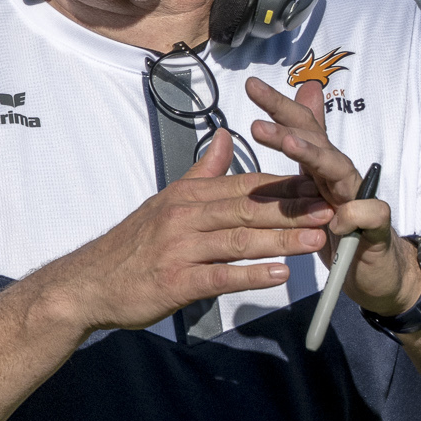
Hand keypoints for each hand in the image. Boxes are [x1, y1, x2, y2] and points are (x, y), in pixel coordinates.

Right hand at [36, 129, 336, 333]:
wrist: (88, 283)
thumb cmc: (131, 247)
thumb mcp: (165, 201)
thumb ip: (202, 172)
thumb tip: (226, 136)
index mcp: (186, 196)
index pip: (244, 186)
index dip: (284, 185)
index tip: (319, 185)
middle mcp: (184, 217)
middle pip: (248, 210)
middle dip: (293, 210)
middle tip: (332, 209)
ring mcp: (180, 249)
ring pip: (239, 241)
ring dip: (281, 240)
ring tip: (317, 240)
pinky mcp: (176, 282)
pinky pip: (220, 277)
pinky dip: (251, 276)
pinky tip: (279, 277)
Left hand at [245, 77, 420, 317]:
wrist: (376, 270)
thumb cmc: (339, 228)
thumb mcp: (316, 187)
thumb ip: (307, 146)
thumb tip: (307, 93)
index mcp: (321, 168)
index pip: (301, 128)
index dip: (279, 106)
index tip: (250, 85)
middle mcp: (340, 177)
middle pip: (317, 142)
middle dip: (288, 127)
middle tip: (256, 122)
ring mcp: (360, 199)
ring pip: (340, 170)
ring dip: (315, 156)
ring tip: (290, 145)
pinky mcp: (376, 228)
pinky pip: (369, 215)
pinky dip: (355, 215)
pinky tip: (339, 219)